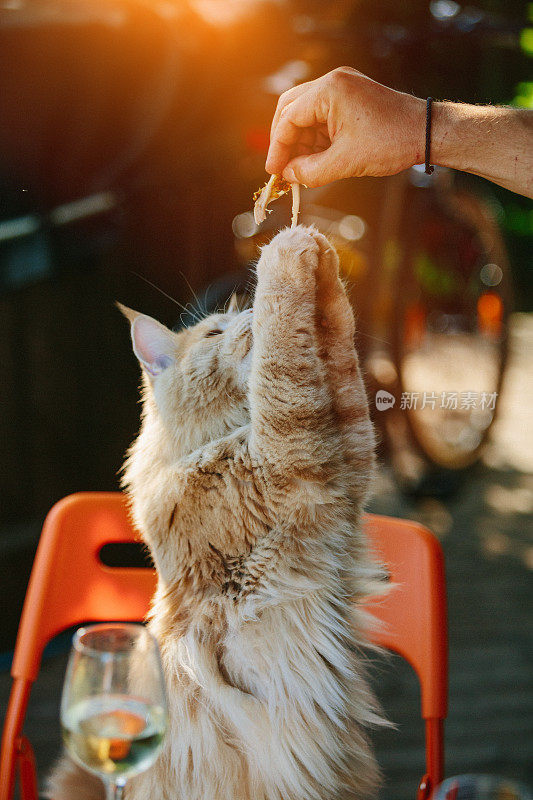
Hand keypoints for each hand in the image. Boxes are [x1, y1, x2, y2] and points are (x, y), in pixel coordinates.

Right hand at [266, 67, 424, 186]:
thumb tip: (289, 176)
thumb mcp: (345, 163)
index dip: (278, 148)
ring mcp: (342, 87)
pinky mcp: (350, 97)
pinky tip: (315, 158)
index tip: (274, 172)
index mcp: (329, 90)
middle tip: (283, 168)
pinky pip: (322, 116)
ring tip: (301, 168)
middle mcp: (333, 82)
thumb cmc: (391, 142)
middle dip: (284, 141)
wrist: (426, 132)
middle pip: (291, 109)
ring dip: (300, 141)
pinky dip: (315, 138)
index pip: (288, 118)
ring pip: (305, 114)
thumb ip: (311, 171)